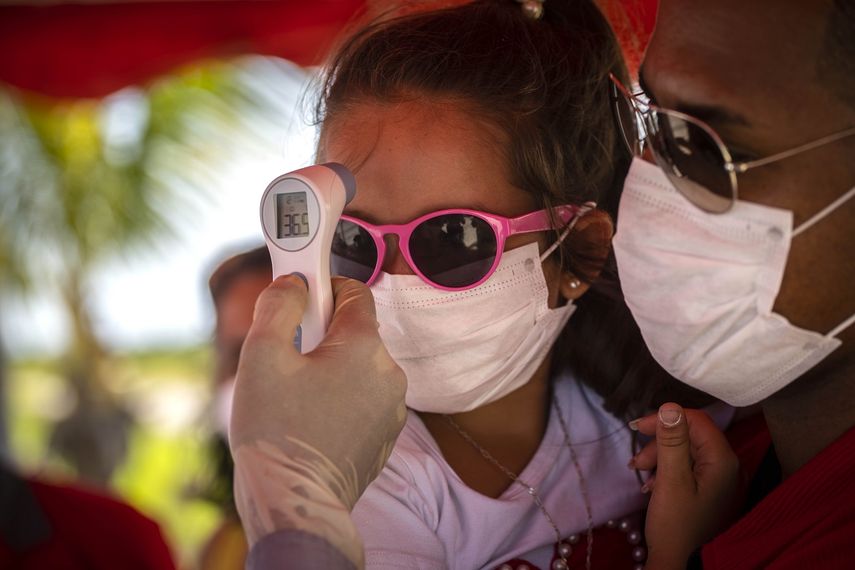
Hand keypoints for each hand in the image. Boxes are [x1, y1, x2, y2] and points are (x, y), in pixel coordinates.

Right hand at [229, 275, 406, 565]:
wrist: (297, 504)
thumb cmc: (277, 431)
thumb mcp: (262, 355)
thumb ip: (279, 305)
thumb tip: (293, 283)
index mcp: (364, 346)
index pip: (355, 292)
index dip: (324, 286)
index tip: (300, 293)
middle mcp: (389, 373)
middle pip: (355, 332)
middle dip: (321, 334)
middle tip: (287, 355)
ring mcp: (392, 407)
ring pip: (358, 367)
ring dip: (331, 368)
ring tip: (294, 395)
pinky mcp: (386, 435)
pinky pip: (363, 398)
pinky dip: (340, 397)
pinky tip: (310, 419)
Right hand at [630, 403, 738, 569]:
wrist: (680, 563)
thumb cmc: (675, 523)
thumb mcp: (670, 480)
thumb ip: (672, 442)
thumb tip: (670, 406)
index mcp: (722, 460)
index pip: (696, 420)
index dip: (666, 418)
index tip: (638, 428)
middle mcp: (726, 465)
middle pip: (690, 435)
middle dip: (659, 442)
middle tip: (636, 461)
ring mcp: (718, 478)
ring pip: (685, 450)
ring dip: (659, 456)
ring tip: (639, 473)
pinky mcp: (708, 488)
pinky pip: (687, 466)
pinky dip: (666, 469)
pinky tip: (651, 484)